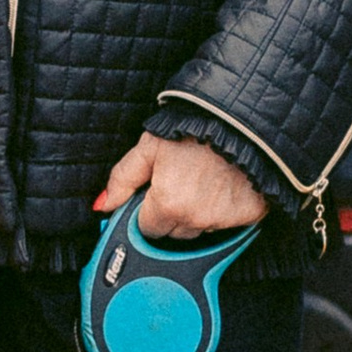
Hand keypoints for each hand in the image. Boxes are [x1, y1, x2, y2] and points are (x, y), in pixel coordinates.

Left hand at [94, 131, 268, 240]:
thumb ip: (123, 178)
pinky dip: (225, 210)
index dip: (149, 211)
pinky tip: (224, 187)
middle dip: (172, 213)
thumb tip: (103, 205)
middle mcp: (195, 218)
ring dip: (197, 214)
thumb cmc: (195, 127)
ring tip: (204, 181)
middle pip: (173, 233)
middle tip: (182, 182)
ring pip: (200, 231)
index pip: (147, 229)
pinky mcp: (248, 217)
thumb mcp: (150, 146)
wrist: (243, 118)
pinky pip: (229, 225)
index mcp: (168, 204)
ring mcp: (224, 221)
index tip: (157, 193)